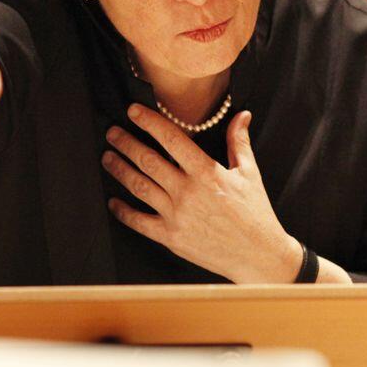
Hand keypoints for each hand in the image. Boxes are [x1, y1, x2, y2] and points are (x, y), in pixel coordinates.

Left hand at [101, 104, 300, 282]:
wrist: (259, 256)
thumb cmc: (256, 214)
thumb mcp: (249, 173)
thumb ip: (239, 142)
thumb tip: (241, 115)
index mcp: (207, 172)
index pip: (171, 139)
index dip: (149, 121)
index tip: (133, 111)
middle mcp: (188, 191)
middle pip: (148, 160)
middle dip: (126, 143)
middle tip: (112, 133)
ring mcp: (177, 215)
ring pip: (139, 186)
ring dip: (119, 170)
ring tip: (107, 158)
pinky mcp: (170, 237)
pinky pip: (139, 222)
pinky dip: (123, 211)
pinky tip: (113, 201)